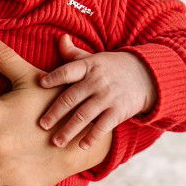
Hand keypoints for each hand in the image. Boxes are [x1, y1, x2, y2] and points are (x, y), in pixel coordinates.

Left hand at [39, 34, 157, 148]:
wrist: (146, 75)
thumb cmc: (111, 67)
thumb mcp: (94, 58)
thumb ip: (74, 53)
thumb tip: (60, 38)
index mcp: (88, 67)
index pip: (68, 71)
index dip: (53, 77)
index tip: (39, 84)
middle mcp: (96, 82)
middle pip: (71, 97)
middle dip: (55, 112)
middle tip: (41, 125)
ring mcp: (107, 97)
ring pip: (84, 115)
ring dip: (69, 130)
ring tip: (56, 142)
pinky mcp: (118, 111)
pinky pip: (102, 127)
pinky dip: (91, 137)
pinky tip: (81, 146)